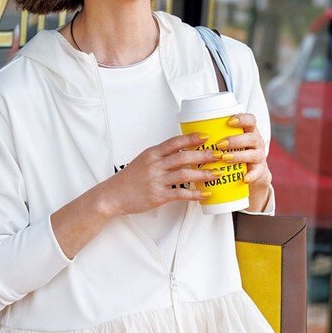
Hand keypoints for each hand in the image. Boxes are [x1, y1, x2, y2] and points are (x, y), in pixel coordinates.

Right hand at [98, 131, 214, 218]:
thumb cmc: (130, 179)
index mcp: (152, 154)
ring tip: (215, 174)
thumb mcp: (144, 161)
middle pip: (183, 157)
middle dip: (203, 155)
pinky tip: (204, 194)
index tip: (205, 136)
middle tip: (218, 155)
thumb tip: (182, 151)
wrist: (113, 195)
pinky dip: (194, 194)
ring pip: (184, 174)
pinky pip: (179, 194)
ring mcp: (156, 180)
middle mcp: (155, 165)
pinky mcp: (157, 196)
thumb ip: (161, 156)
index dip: (191, 138)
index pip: (174, 142)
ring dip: (202, 174)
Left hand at [213, 113, 272, 210]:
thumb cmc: (233, 156)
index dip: (242, 118)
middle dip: (235, 140)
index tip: (229, 121)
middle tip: (220, 144)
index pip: (250, 120)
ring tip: (225, 159)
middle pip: (251, 137)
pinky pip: (257, 174)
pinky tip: (244, 178)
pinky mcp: (259, 172)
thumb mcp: (227, 145)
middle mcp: (256, 143)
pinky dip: (251, 176)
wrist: (251, 175)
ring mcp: (259, 157)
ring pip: (253, 154)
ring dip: (238, 156)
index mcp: (248, 132)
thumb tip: (187, 132)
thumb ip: (215, 137)